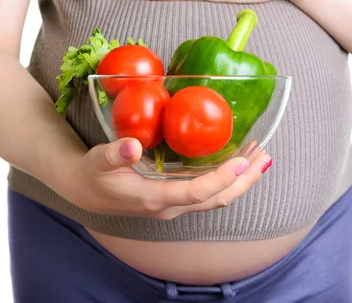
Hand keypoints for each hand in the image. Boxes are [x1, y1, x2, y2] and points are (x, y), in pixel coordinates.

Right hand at [53, 137, 271, 219]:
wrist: (87, 190)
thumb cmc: (93, 174)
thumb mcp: (98, 161)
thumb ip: (114, 154)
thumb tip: (131, 146)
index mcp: (155, 198)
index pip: (195, 194)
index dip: (220, 179)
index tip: (240, 162)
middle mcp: (171, 206)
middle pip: (217, 198)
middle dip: (244, 179)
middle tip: (264, 154)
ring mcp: (176, 203)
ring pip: (218, 196)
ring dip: (241, 178)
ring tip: (260, 155)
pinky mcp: (178, 197)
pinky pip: (210, 191)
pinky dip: (229, 177)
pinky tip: (238, 160)